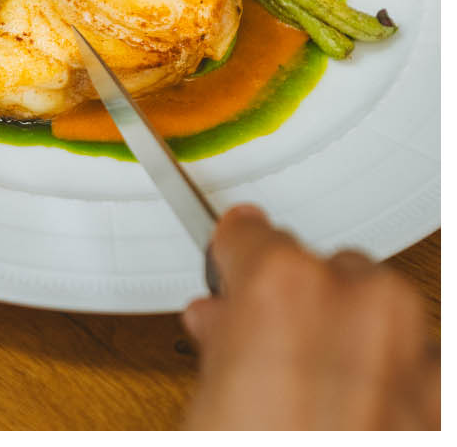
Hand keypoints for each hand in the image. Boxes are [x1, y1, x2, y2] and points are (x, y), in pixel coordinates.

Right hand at [183, 204, 437, 428]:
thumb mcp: (205, 400)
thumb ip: (221, 342)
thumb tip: (224, 325)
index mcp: (284, 287)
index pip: (250, 233)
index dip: (232, 258)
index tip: (228, 266)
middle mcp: (360, 303)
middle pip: (322, 269)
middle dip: (296, 303)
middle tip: (262, 347)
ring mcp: (412, 347)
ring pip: (378, 309)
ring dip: (349, 336)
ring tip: (310, 387)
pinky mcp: (441, 392)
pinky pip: (415, 359)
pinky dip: (390, 376)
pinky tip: (357, 406)